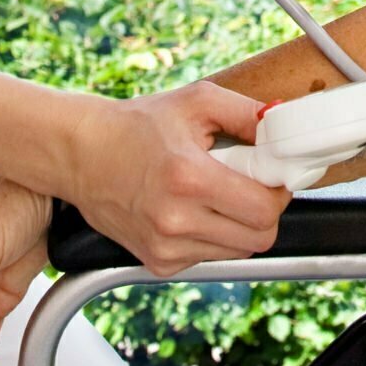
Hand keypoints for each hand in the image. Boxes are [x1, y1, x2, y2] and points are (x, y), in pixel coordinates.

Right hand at [61, 82, 288, 275]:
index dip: (278, 190)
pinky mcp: (157, 263)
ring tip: (214, 192)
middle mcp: (176, 221)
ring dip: (239, 224)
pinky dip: (213, 236)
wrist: (81, 154)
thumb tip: (284, 128)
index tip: (272, 174)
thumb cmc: (136, 125)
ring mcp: (165, 248)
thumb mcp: (196, 102)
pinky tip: (192, 209)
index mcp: (189, 178)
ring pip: (238, 251)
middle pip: (259, 238)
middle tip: (249, 182)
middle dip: (264, 210)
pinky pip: (210, 258)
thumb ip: (248, 113)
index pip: (264, 210)